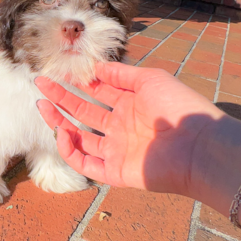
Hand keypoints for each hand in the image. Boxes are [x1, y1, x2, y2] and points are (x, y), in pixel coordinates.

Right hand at [35, 62, 224, 195]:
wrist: (199, 145)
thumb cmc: (179, 107)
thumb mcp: (150, 79)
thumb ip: (122, 73)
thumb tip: (96, 67)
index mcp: (132, 105)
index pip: (99, 93)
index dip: (79, 82)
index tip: (60, 71)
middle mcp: (122, 128)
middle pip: (84, 113)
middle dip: (62, 98)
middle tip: (40, 84)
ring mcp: (118, 151)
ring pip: (81, 139)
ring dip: (60, 123)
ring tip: (42, 105)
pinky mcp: (116, 173)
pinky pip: (86, 164)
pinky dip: (71, 152)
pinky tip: (62, 133)